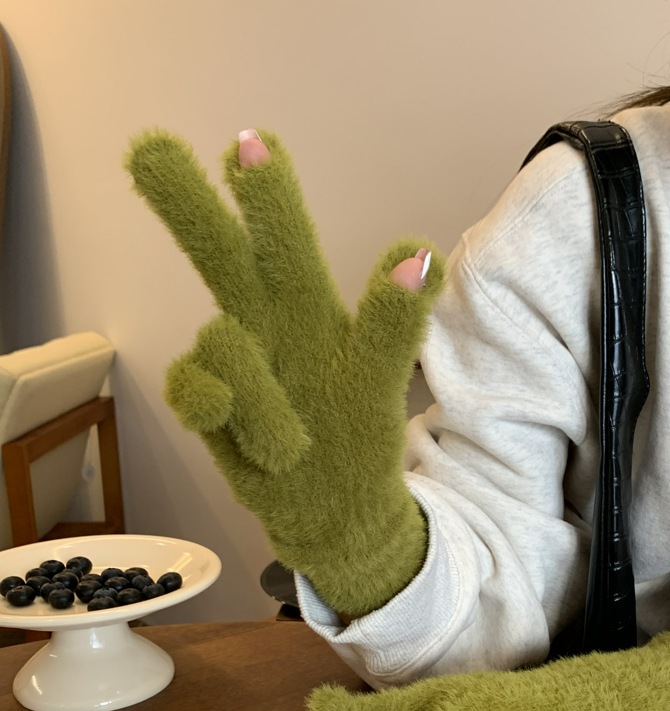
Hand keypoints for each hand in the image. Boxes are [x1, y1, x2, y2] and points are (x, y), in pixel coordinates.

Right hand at [125, 129, 443, 615]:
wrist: (330, 511)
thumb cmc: (358, 436)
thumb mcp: (381, 381)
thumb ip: (393, 322)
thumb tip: (419, 252)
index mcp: (309, 307)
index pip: (284, 240)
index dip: (266, 194)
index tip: (250, 141)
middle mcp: (264, 323)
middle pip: (221, 254)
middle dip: (189, 204)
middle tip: (151, 151)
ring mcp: (231, 362)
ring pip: (223, 342)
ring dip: (264, 401)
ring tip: (292, 444)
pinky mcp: (205, 402)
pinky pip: (194, 387)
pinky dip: (221, 412)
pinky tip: (250, 440)